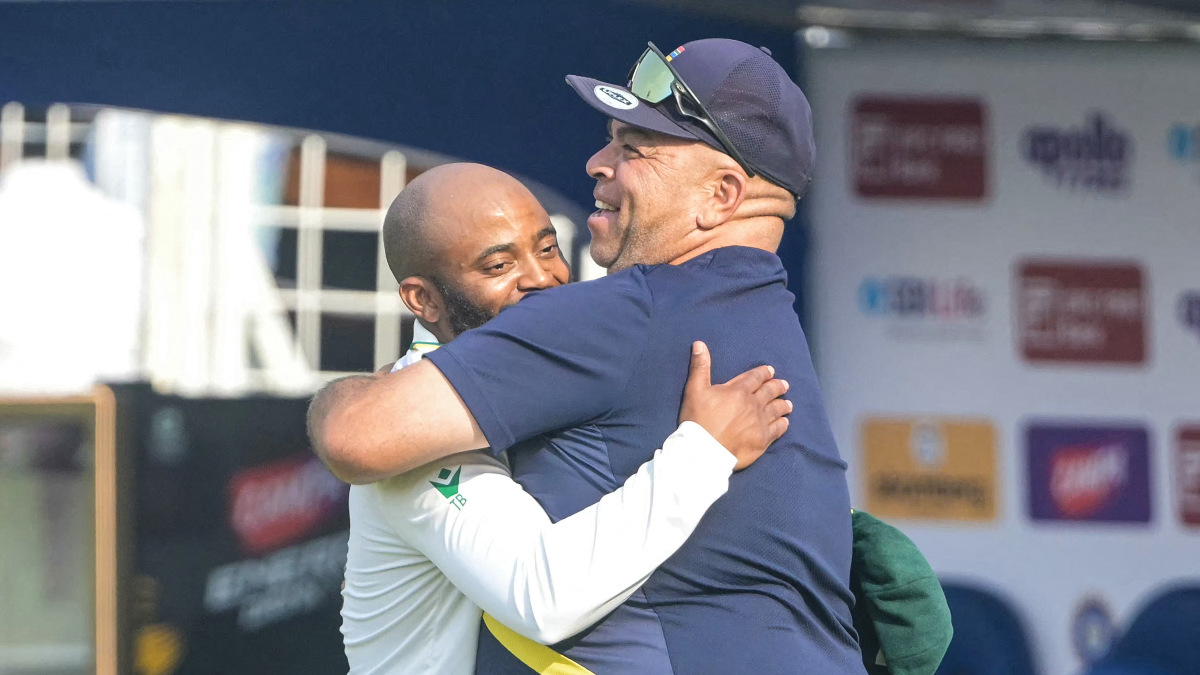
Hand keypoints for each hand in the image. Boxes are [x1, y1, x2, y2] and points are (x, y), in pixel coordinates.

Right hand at [678, 341, 790, 470]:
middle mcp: (754, 404)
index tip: (770, 370)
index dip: (764, 373)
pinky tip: (785, 422)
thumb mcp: (695, 390)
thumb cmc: (698, 419)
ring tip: (788, 403)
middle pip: (770, 392)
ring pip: (777, 410)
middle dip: (778, 386)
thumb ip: (700, 367)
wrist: (704, 450)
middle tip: (784, 384)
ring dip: (783, 404)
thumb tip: (699, 344)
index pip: (756, 377)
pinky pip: (778, 429)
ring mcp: (760, 423)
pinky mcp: (763, 440)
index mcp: (739, 391)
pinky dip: (782, 424)